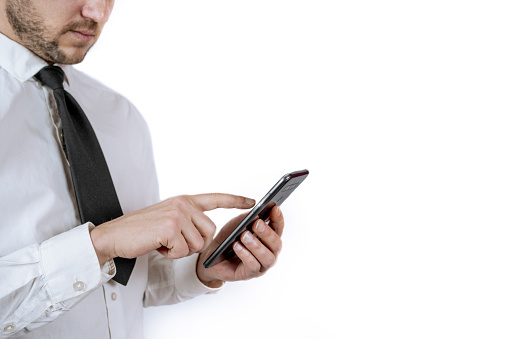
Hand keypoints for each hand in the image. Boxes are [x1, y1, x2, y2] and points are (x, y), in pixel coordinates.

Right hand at [90, 194, 254, 264]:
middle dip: (194, 243)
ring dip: (181, 250)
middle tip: (172, 240)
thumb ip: (188, 219)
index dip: (235, 200)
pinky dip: (171, 254)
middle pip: (210, 232)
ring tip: (163, 241)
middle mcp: (184, 204)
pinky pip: (184, 251)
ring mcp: (178, 214)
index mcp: (185, 200)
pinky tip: (158, 245)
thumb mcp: (169, 218)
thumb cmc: (142, 230)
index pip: (216, 198)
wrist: (115, 235)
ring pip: (198, 244)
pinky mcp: (171, 227)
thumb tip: (208, 232)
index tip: (252, 201)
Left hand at [196, 205, 283, 286]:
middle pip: (276, 244)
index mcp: (268, 239)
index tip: (275, 208)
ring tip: (244, 236)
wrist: (211, 256)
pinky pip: (252, 266)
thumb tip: (257, 213)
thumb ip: (247, 219)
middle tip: (257, 224)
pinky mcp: (249, 274)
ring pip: (266, 257)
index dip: (278, 218)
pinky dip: (245, 255)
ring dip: (256, 245)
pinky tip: (237, 246)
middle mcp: (269, 253)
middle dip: (267, 233)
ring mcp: (261, 265)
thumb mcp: (236, 225)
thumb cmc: (228, 239)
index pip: (278, 228)